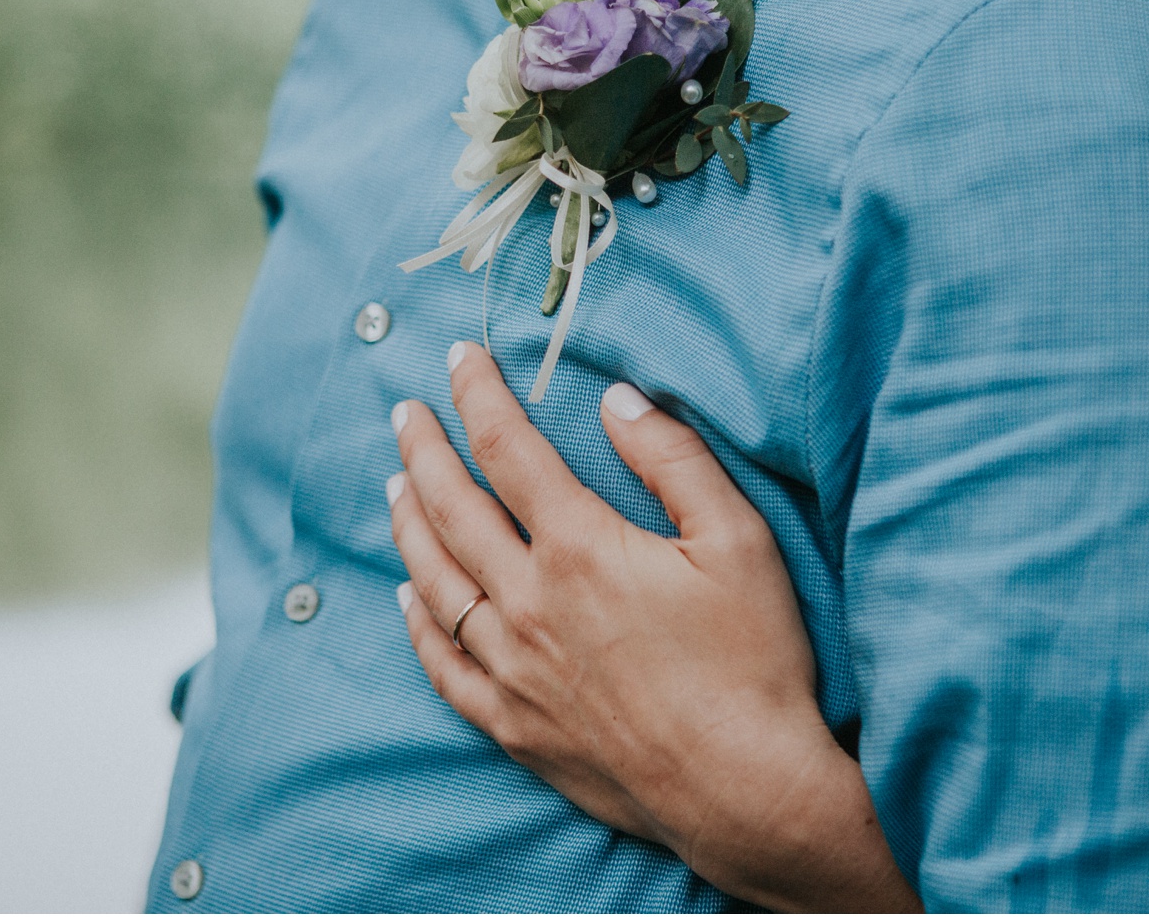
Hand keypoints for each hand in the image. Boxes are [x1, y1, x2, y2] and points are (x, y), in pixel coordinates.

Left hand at [385, 342, 918, 912]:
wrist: (746, 789)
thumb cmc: (755, 661)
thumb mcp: (738, 539)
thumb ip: (673, 457)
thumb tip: (618, 398)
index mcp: (580, 548)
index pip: (508, 449)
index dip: (478, 394)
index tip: (458, 358)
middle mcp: (528, 604)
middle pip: (452, 508)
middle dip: (423, 450)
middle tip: (404, 413)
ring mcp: (513, 670)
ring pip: (433, 582)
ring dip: (408, 525)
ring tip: (394, 485)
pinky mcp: (513, 727)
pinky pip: (443, 665)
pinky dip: (416, 623)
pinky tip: (404, 597)